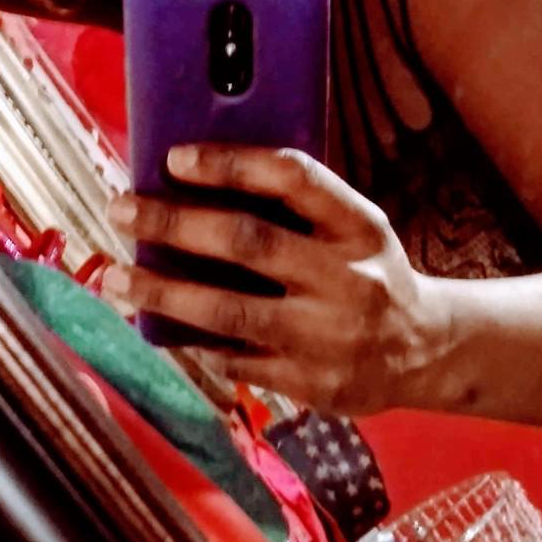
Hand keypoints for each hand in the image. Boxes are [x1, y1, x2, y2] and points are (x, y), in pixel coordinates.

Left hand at [104, 145, 446, 413]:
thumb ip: (297, 210)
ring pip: (228, 310)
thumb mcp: (356, 230)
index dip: (231, 164)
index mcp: (360, 227)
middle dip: (173, 223)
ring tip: (115, 275)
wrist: (426, 351)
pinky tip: (162, 323)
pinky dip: (192, 338)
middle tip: (123, 210)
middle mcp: (348, 278)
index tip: (175, 159)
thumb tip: (198, 186)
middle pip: (247, 242)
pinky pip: (234, 357)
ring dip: (161, 291)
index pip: (294, 178)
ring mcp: (328, 336)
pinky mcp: (310, 383)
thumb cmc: (370, 276)